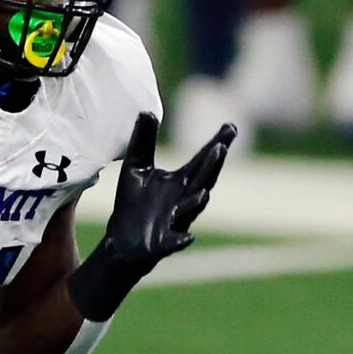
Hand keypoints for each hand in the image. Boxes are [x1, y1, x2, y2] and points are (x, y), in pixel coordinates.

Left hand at [67, 112, 234, 319]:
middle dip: (211, 167)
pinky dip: (180, 240)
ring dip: (197, 202)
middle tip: (220, 148)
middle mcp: (184, 199)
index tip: (230, 126)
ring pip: (191, 211)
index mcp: (181, 181)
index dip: (216, 144)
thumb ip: (143, 142)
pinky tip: (186, 238)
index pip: (202, 160)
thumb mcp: (136, 168)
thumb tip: (147, 110)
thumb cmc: (134, 203)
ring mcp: (176, 222)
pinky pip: (175, 242)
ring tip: (204, 193)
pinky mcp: (164, 243)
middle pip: (202, 181)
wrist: (121, 241)